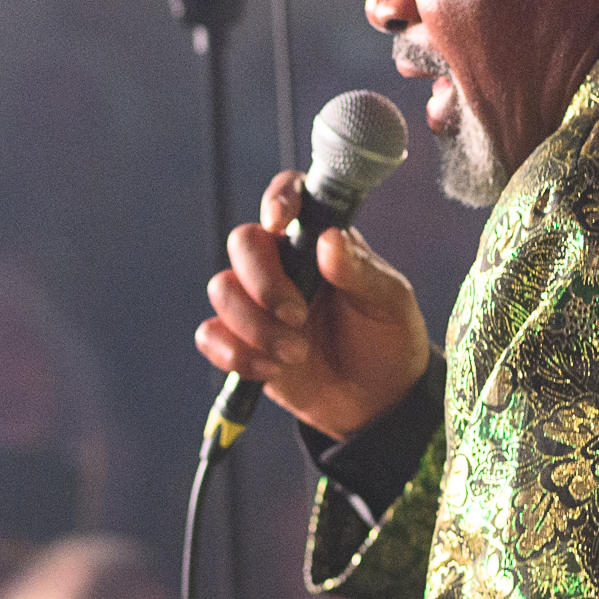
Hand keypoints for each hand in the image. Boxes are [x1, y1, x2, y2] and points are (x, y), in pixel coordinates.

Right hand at [197, 169, 430, 442]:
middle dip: (264, 281)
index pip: (288, 197)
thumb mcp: (389, 302)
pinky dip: (235, 354)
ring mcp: (256, 303)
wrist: (379, 400)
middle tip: (299, 315)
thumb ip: (360, 271)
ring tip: (297, 354)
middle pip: (243, 243)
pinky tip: (272, 371)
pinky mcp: (241, 342)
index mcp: (317, 240)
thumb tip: (329, 240)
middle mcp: (281, 263)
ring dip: (255, 326)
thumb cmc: (388, 337)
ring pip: (222, 290)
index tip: (280, 222)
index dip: (278, 199)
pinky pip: (210, 335)